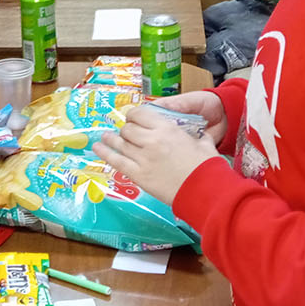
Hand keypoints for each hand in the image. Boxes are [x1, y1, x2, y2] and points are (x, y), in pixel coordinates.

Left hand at [94, 97, 225, 204]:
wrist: (204, 191)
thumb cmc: (207, 167)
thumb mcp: (205, 145)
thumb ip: (200, 136)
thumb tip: (203, 134)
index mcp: (167, 129)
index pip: (141, 114)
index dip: (135, 116)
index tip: (135, 119)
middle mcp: (151, 141)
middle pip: (128, 129)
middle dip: (127, 130)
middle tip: (127, 133)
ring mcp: (143, 159)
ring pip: (120, 144)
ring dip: (111, 139)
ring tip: (105, 137)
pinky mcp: (138, 176)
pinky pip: (116, 161)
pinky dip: (105, 153)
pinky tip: (97, 147)